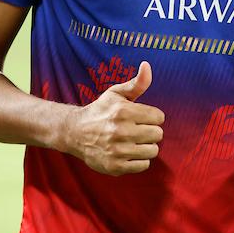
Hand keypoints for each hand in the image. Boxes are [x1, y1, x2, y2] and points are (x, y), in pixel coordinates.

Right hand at [60, 61, 163, 175]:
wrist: (74, 133)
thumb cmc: (100, 111)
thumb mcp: (115, 93)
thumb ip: (136, 83)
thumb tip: (147, 65)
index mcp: (123, 111)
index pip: (159, 117)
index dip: (152, 116)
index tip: (142, 117)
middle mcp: (121, 131)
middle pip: (157, 134)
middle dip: (150, 131)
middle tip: (138, 129)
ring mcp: (118, 150)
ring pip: (153, 151)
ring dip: (146, 146)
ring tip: (134, 141)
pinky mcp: (115, 166)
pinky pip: (144, 165)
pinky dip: (139, 160)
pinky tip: (129, 152)